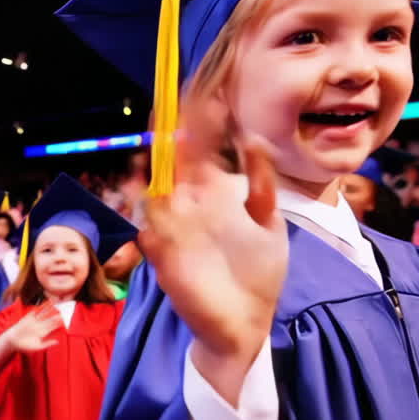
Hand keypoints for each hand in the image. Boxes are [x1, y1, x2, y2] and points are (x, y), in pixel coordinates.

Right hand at [0, 302, 61, 365]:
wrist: (12, 341)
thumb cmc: (24, 346)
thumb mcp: (37, 347)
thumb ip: (47, 344)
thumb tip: (57, 342)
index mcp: (43, 333)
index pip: (54, 327)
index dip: (60, 323)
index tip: (66, 320)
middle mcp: (40, 326)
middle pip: (51, 319)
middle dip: (57, 316)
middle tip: (65, 310)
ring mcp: (35, 321)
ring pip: (45, 313)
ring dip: (51, 309)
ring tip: (56, 303)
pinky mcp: (29, 317)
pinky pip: (37, 310)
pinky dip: (42, 306)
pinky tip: (47, 302)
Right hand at [138, 95, 285, 384]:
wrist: (248, 324)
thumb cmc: (257, 274)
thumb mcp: (269, 223)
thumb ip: (261, 183)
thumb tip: (253, 139)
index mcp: (212, 197)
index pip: (198, 151)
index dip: (199, 124)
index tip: (207, 95)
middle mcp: (189, 209)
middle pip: (170, 165)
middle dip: (168, 138)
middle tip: (170, 109)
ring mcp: (175, 234)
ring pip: (152, 195)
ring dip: (149, 173)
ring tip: (155, 151)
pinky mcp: (168, 262)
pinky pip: (150, 236)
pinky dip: (148, 221)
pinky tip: (154, 203)